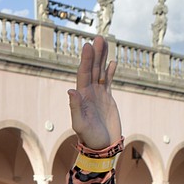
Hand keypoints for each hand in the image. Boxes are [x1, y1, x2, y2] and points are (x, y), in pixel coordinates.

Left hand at [68, 35, 121, 149]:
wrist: (102, 147)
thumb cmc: (89, 138)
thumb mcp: (80, 124)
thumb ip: (75, 107)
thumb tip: (71, 90)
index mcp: (81, 97)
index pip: (83, 74)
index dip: (86, 60)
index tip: (88, 46)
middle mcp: (88, 93)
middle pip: (92, 69)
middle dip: (95, 53)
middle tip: (98, 37)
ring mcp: (98, 95)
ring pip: (100, 72)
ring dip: (102, 58)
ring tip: (104, 41)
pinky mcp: (107, 99)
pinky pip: (108, 81)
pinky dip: (110, 71)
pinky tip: (112, 61)